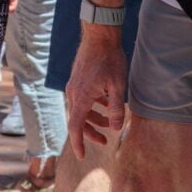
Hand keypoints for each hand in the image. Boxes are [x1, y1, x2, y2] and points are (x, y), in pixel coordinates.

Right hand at [65, 30, 127, 158]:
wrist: (99, 35)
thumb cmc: (110, 59)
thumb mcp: (118, 86)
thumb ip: (116, 109)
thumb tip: (115, 129)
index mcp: (82, 97)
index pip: (75, 127)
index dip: (78, 143)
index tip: (82, 156)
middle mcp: (74, 93)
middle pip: (78, 120)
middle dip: (90, 133)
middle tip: (105, 141)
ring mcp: (74, 85)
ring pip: (81, 110)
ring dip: (93, 119)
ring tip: (109, 123)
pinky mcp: (77, 79)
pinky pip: (82, 99)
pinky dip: (92, 107)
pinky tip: (106, 104)